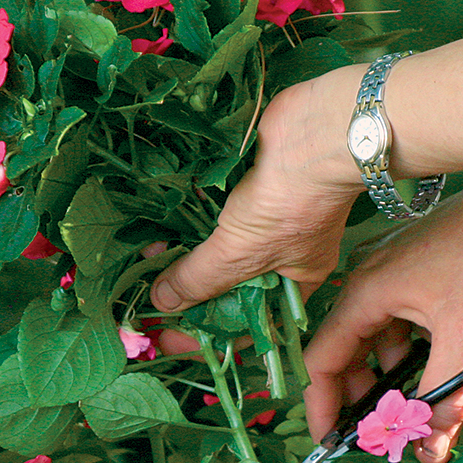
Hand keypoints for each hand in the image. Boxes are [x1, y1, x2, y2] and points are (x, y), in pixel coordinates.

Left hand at [150, 69, 365, 312]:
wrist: (314, 131)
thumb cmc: (289, 202)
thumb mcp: (240, 253)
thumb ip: (200, 278)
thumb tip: (163, 302)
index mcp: (296, 279)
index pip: (252, 319)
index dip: (215, 330)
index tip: (174, 331)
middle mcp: (284, 251)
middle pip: (231, 280)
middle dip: (192, 287)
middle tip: (152, 292)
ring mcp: (268, 216)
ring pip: (220, 244)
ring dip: (185, 252)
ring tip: (147, 258)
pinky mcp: (250, 185)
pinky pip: (214, 211)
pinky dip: (189, 218)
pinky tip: (159, 225)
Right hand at [302, 172, 462, 462]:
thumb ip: (443, 398)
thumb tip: (430, 453)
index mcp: (362, 296)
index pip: (322, 360)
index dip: (322, 405)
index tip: (330, 442)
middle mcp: (363, 284)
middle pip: (344, 351)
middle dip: (359, 394)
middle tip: (381, 430)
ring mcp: (384, 275)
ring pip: (371, 338)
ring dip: (385, 374)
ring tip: (410, 402)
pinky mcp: (407, 272)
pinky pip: (391, 320)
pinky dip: (403, 350)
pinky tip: (429, 364)